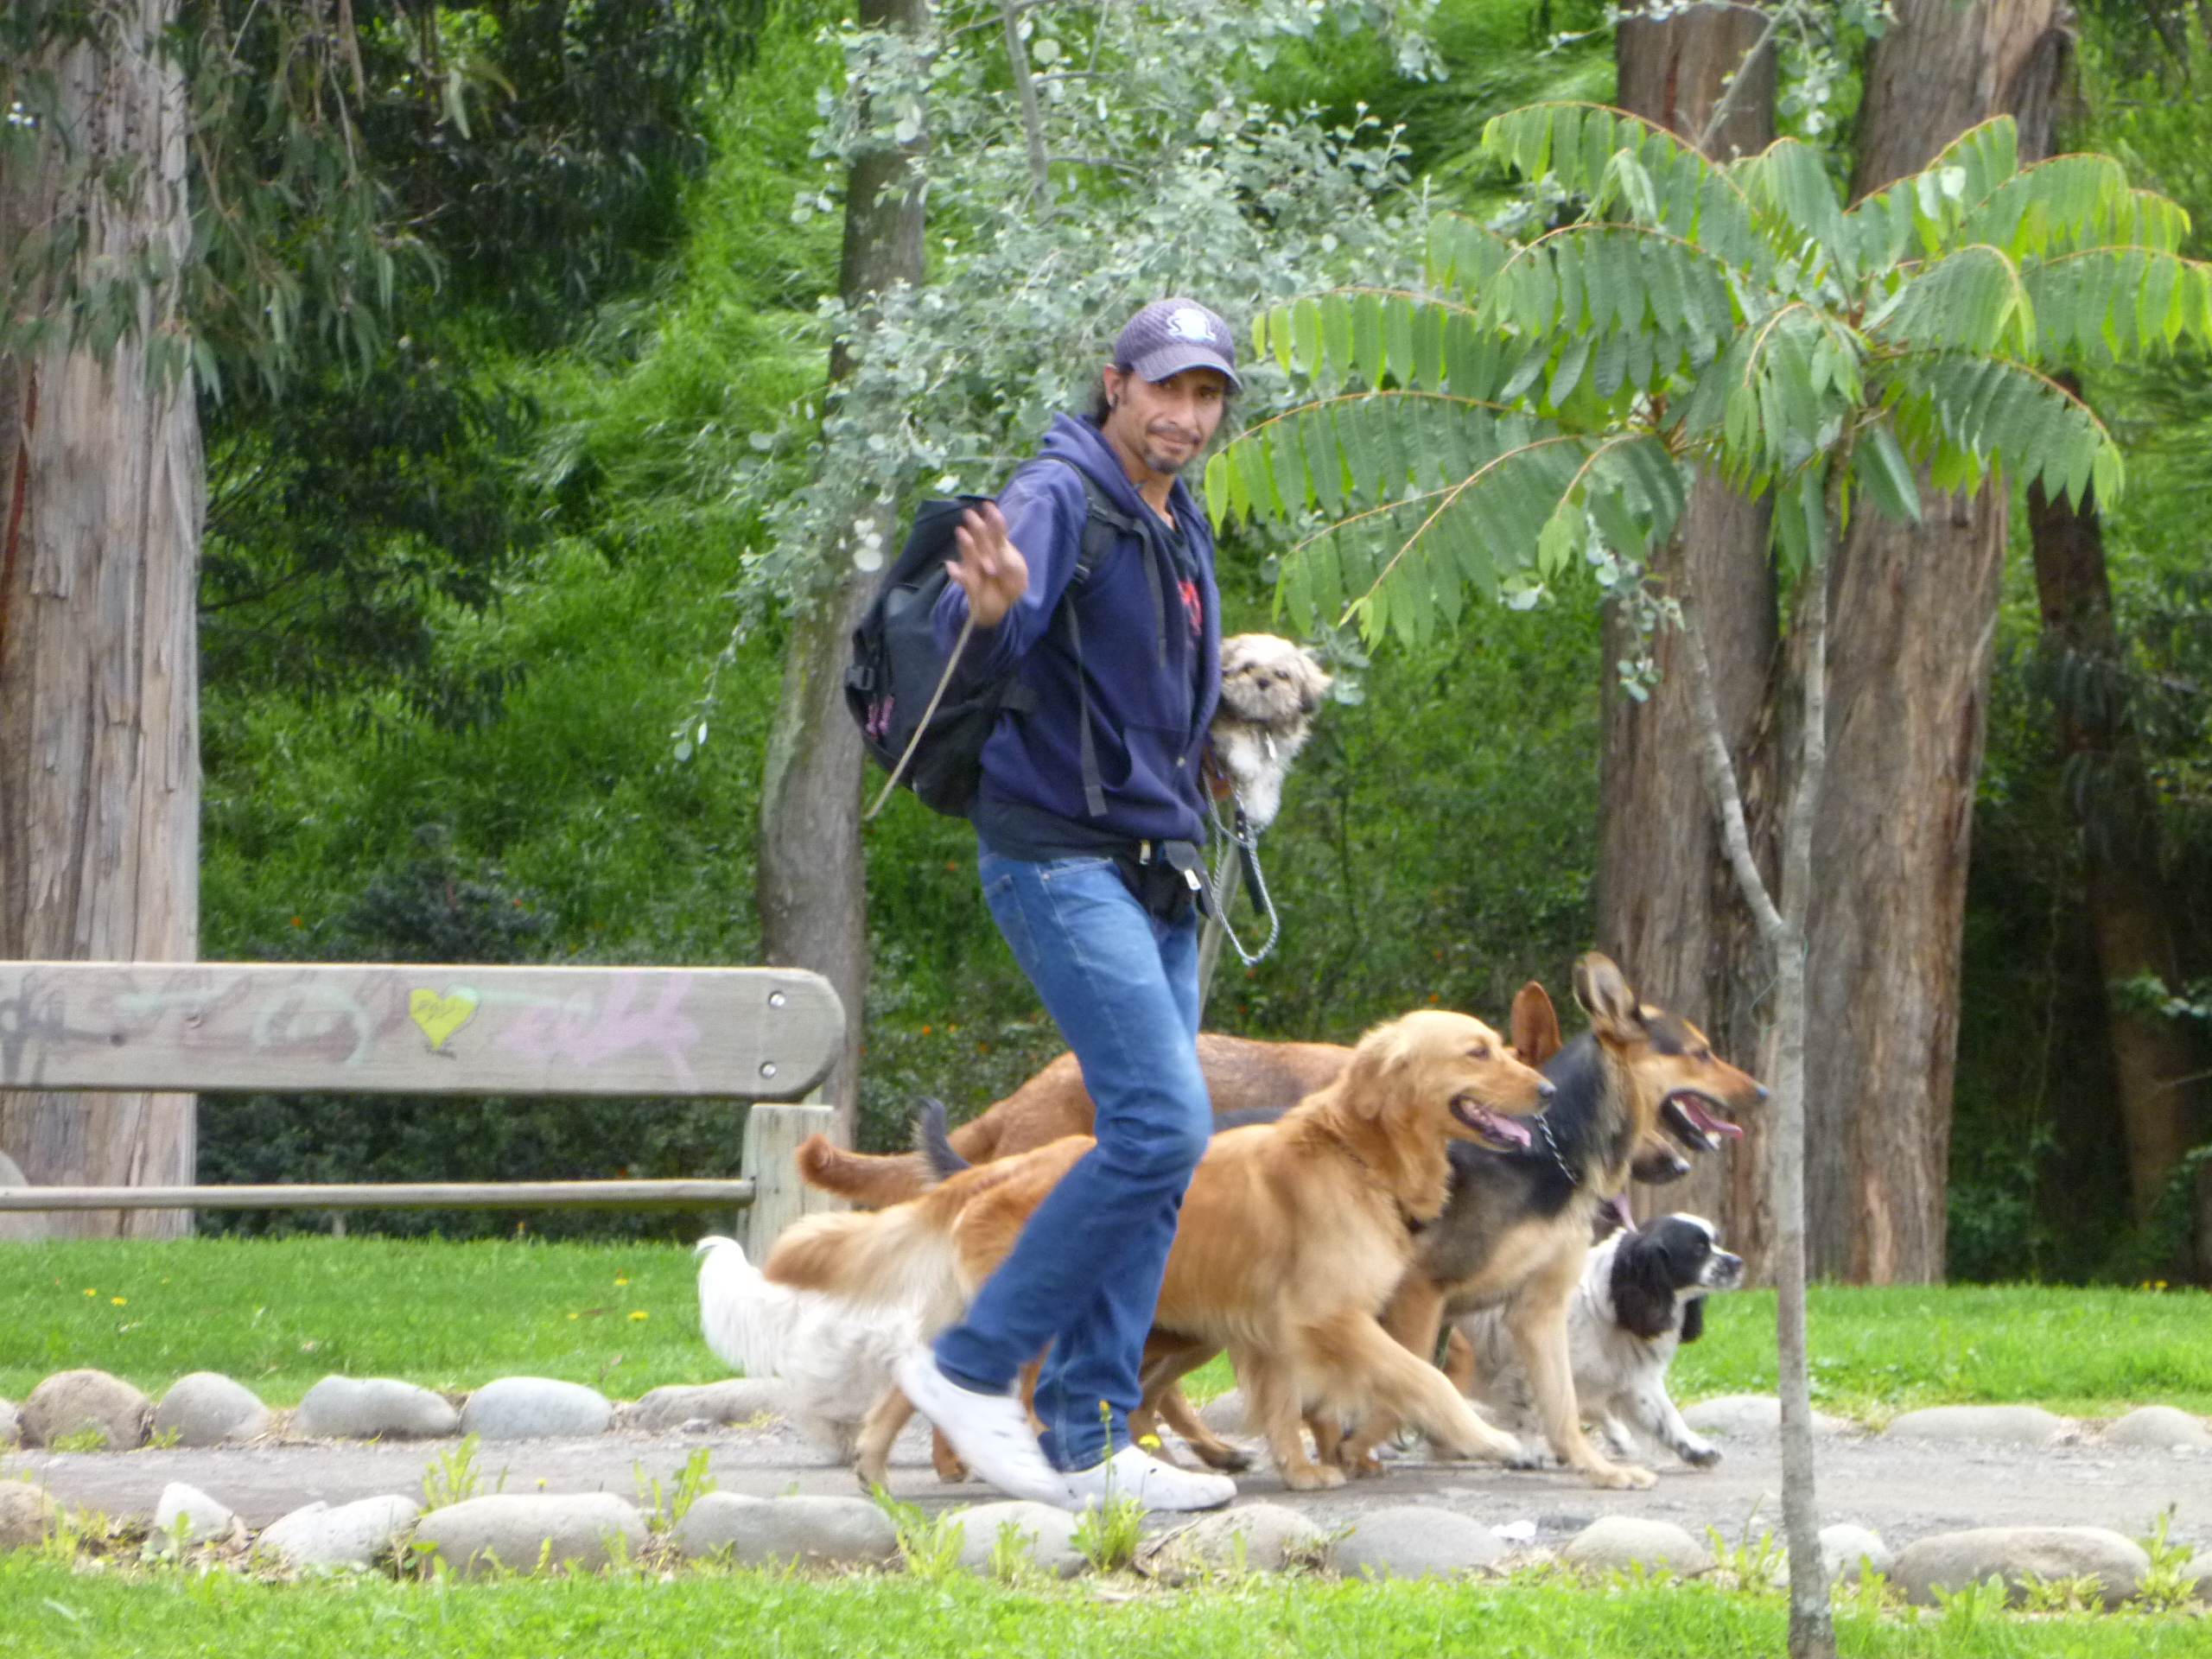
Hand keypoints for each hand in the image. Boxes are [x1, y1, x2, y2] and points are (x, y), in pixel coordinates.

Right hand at [946, 502, 1028, 628]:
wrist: (1006, 604)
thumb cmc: (1012, 581)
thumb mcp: (1013, 567)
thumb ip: (1005, 558)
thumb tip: (997, 555)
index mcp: (998, 548)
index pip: (995, 531)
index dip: (992, 519)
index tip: (988, 505)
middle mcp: (985, 554)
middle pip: (980, 539)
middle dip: (976, 527)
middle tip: (969, 514)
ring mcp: (976, 567)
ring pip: (970, 554)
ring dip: (966, 544)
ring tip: (961, 533)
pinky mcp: (970, 582)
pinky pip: (962, 577)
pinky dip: (956, 573)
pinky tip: (949, 566)